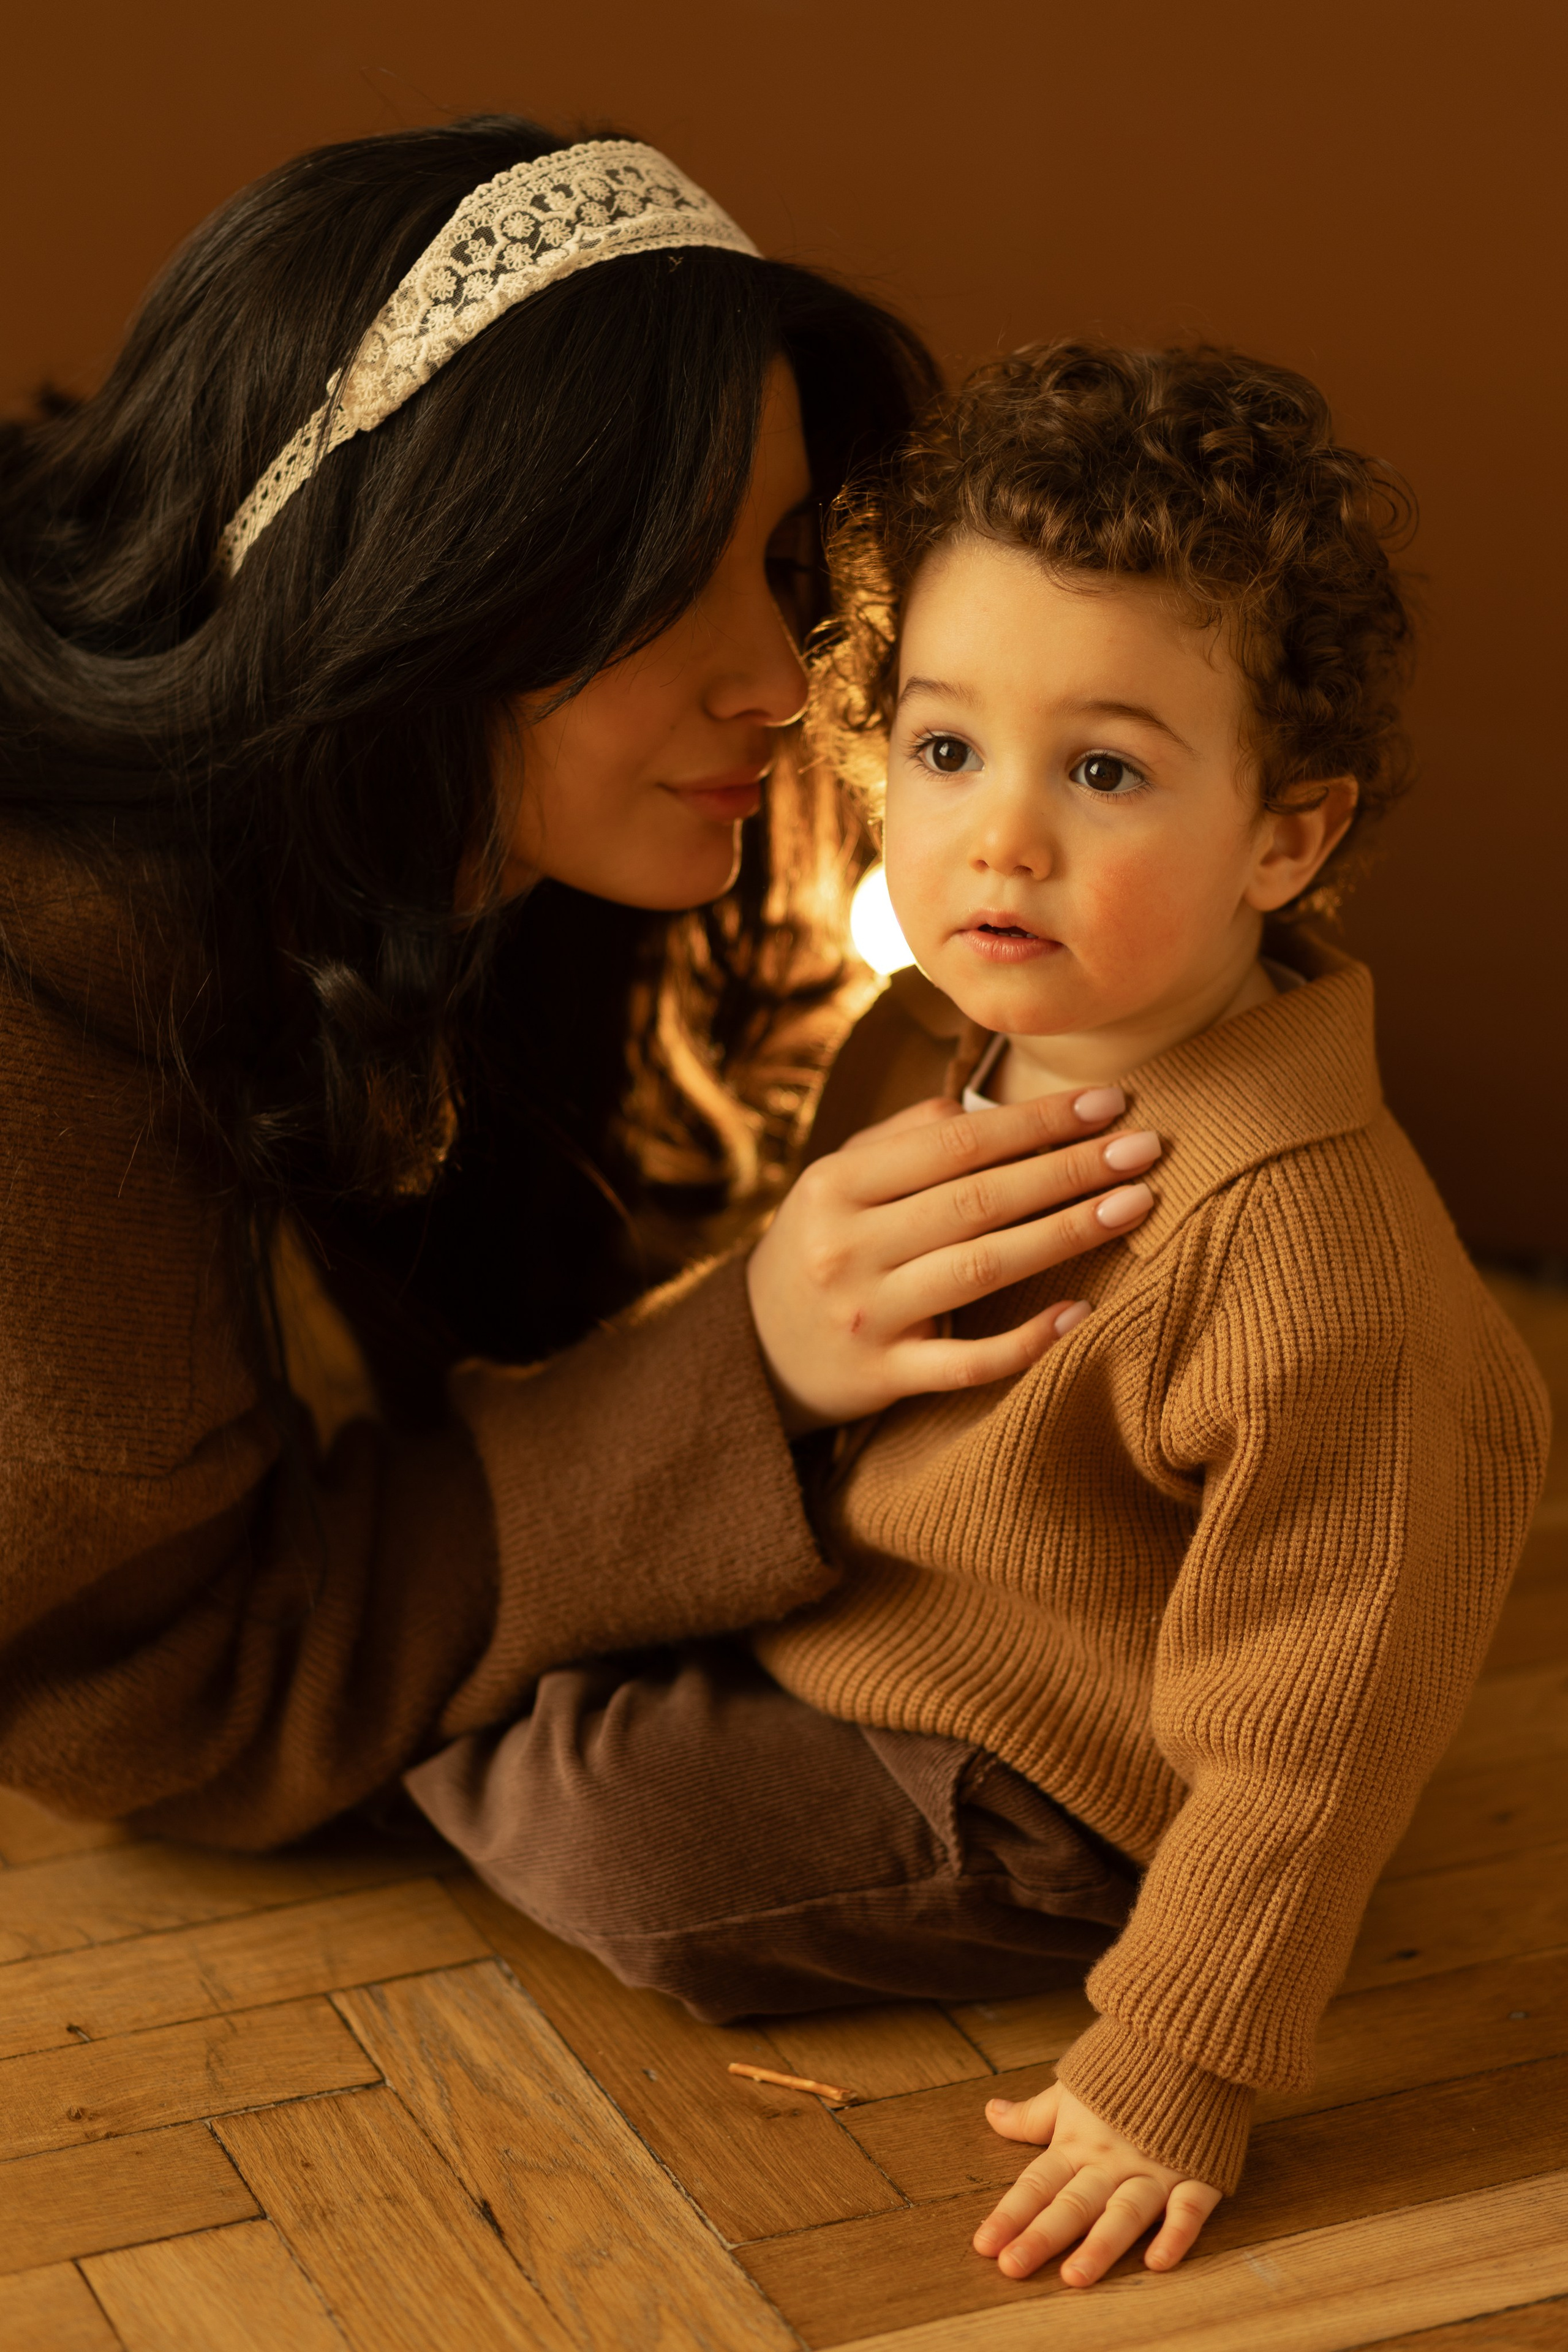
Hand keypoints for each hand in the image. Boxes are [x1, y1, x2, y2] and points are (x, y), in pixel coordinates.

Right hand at [746, 1087, 1158, 1433]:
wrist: (752, 1351)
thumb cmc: (820, 1247)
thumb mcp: (837, 1181)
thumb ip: (904, 1137)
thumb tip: (983, 1106)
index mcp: (836, 1184)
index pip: (955, 1142)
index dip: (1037, 1121)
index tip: (1109, 1102)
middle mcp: (847, 1246)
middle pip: (978, 1200)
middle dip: (1071, 1169)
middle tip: (1146, 1148)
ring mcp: (866, 1315)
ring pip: (981, 1270)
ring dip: (1066, 1234)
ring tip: (1136, 1205)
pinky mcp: (883, 1376)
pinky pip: (967, 1362)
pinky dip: (1027, 1339)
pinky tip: (1082, 1311)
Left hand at [974, 2082, 1221, 2285]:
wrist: (1185, 2037)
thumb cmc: (1123, 2068)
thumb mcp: (1071, 2090)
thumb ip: (1033, 2115)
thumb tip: (990, 2112)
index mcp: (1077, 2143)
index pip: (1037, 2184)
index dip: (1010, 2215)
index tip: (983, 2246)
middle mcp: (1111, 2162)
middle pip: (1073, 2204)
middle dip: (1041, 2237)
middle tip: (1011, 2268)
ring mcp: (1155, 2169)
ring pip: (1124, 2213)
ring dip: (1100, 2245)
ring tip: (1074, 2277)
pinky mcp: (1196, 2173)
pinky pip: (1188, 2208)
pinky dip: (1175, 2234)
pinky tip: (1157, 2263)